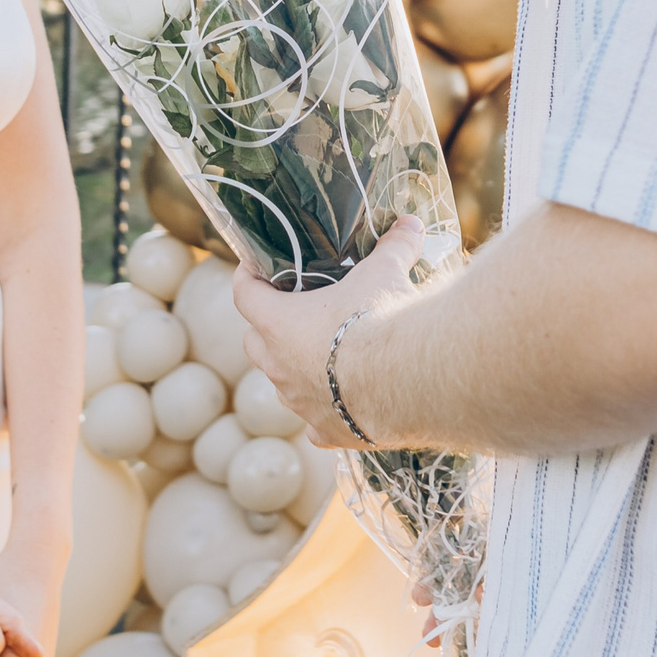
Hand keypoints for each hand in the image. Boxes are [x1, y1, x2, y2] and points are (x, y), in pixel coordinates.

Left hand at [231, 214, 424, 448]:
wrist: (412, 380)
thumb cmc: (383, 319)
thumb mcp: (386, 272)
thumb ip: (394, 247)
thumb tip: (410, 224)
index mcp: (278, 323)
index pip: (244, 294)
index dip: (247, 278)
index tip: (253, 268)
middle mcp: (280, 366)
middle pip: (254, 344)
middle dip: (266, 328)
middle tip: (291, 313)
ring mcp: (301, 403)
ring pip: (282, 386)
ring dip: (294, 370)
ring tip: (321, 357)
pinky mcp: (329, 432)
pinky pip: (315, 425)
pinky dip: (325, 414)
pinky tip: (345, 405)